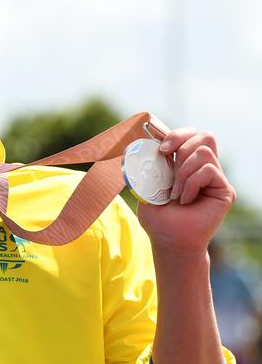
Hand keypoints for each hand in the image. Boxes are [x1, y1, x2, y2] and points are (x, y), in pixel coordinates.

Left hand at [137, 128, 235, 254]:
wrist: (168, 239)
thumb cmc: (158, 215)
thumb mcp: (147, 185)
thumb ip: (150, 164)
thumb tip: (148, 147)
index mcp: (187, 162)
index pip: (191, 134)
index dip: (177, 135)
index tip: (162, 149)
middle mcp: (204, 168)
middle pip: (204, 135)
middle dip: (182, 146)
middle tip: (169, 167)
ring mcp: (216, 179)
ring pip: (204, 152)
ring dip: (183, 171)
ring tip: (176, 192)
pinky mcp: (225, 191)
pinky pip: (209, 170)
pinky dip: (191, 183)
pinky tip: (185, 200)